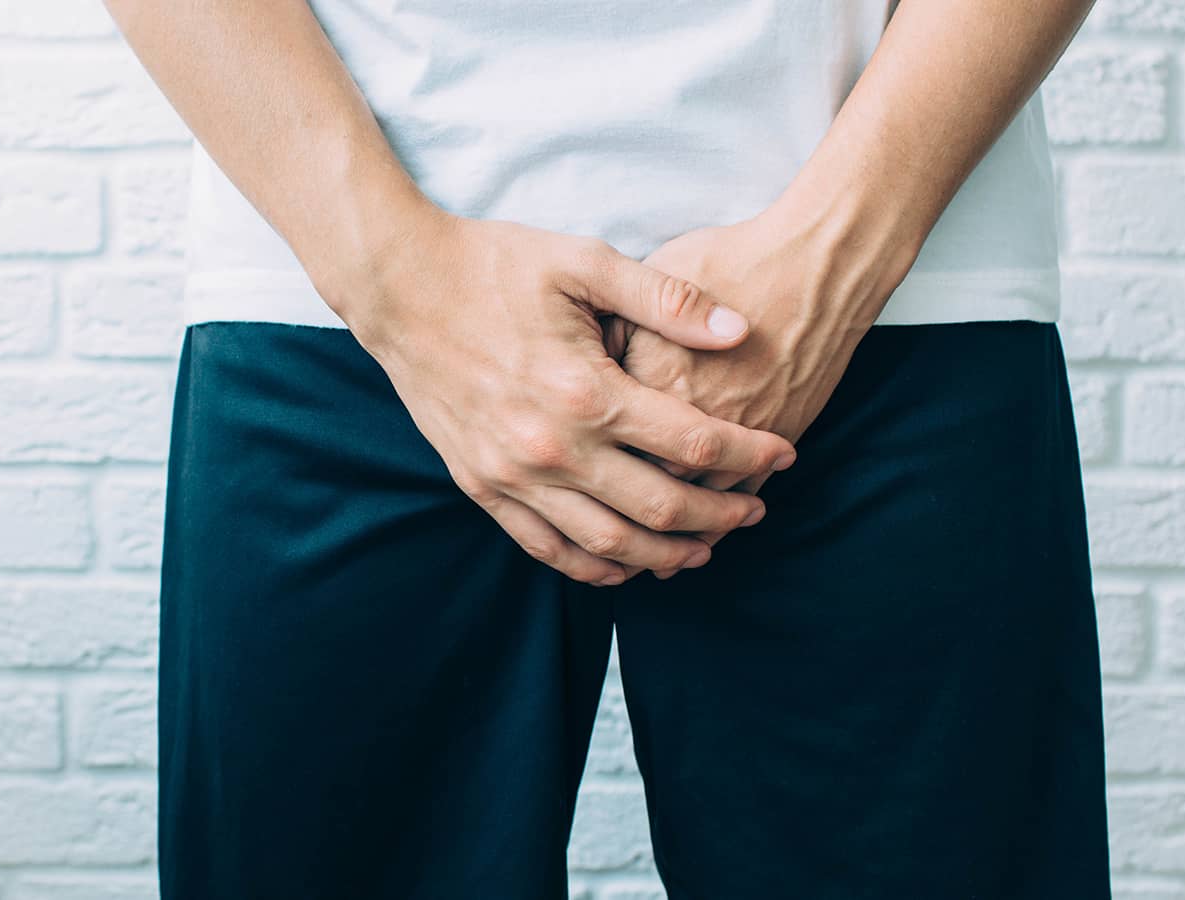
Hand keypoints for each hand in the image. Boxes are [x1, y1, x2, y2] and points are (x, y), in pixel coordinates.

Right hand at [325, 209, 796, 585]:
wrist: (400, 286)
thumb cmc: (494, 265)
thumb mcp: (584, 262)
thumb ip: (665, 300)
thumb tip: (740, 330)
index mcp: (586, 389)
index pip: (693, 443)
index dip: (750, 454)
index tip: (784, 456)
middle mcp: (551, 446)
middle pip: (659, 508)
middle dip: (720, 516)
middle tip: (754, 511)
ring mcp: (513, 475)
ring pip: (607, 544)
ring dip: (665, 554)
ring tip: (704, 548)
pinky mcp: (482, 486)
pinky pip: (547, 548)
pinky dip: (595, 567)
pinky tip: (628, 564)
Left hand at [605, 188, 921, 575]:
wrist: (820, 261)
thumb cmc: (731, 259)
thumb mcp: (648, 278)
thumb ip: (612, 326)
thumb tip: (581, 359)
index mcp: (643, 375)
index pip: (598, 436)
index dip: (579, 467)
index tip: (563, 482)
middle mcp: (685, 411)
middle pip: (638, 480)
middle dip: (617, 516)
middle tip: (598, 543)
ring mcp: (735, 429)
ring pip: (691, 498)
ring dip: (669, 533)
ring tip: (648, 558)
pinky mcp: (775, 435)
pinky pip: (737, 490)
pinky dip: (716, 518)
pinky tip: (701, 531)